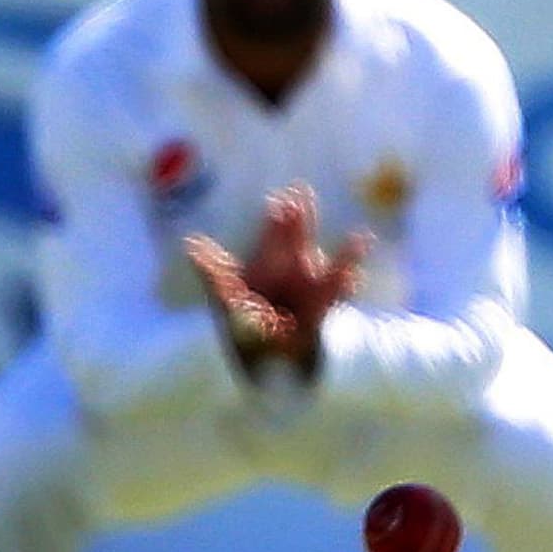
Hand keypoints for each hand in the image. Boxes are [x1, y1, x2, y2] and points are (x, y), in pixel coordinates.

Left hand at [189, 187, 367, 377]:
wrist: (271, 357)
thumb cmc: (248, 324)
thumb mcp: (227, 298)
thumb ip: (214, 272)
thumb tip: (190, 243)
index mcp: (270, 262)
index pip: (274, 236)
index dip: (277, 219)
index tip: (280, 200)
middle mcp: (294, 270)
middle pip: (300, 242)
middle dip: (302, 221)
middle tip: (304, 194)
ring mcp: (311, 288)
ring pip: (330, 268)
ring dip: (346, 254)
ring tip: (361, 239)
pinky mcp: (321, 310)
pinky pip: (336, 300)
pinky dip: (348, 288)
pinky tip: (355, 280)